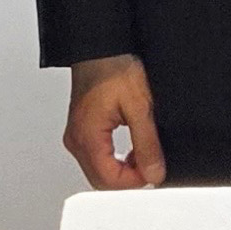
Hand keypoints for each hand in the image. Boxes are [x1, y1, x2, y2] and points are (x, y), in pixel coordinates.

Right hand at [64, 53, 165, 188]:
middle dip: (128, 179)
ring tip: (143, 155)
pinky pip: (95, 156)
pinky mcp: (81, 129)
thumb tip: (154, 172)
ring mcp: (76, 134)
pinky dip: (114, 159)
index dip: (134, 181)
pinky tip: (130, 150)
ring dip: (121, 170)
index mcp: (87, 136)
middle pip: (101, 180)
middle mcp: (76, 139)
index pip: (109, 179)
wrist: (100, 48)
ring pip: (98, 170)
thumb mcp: (139, 106)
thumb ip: (147, 144)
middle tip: (150, 166)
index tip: (153, 172)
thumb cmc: (113, 68)